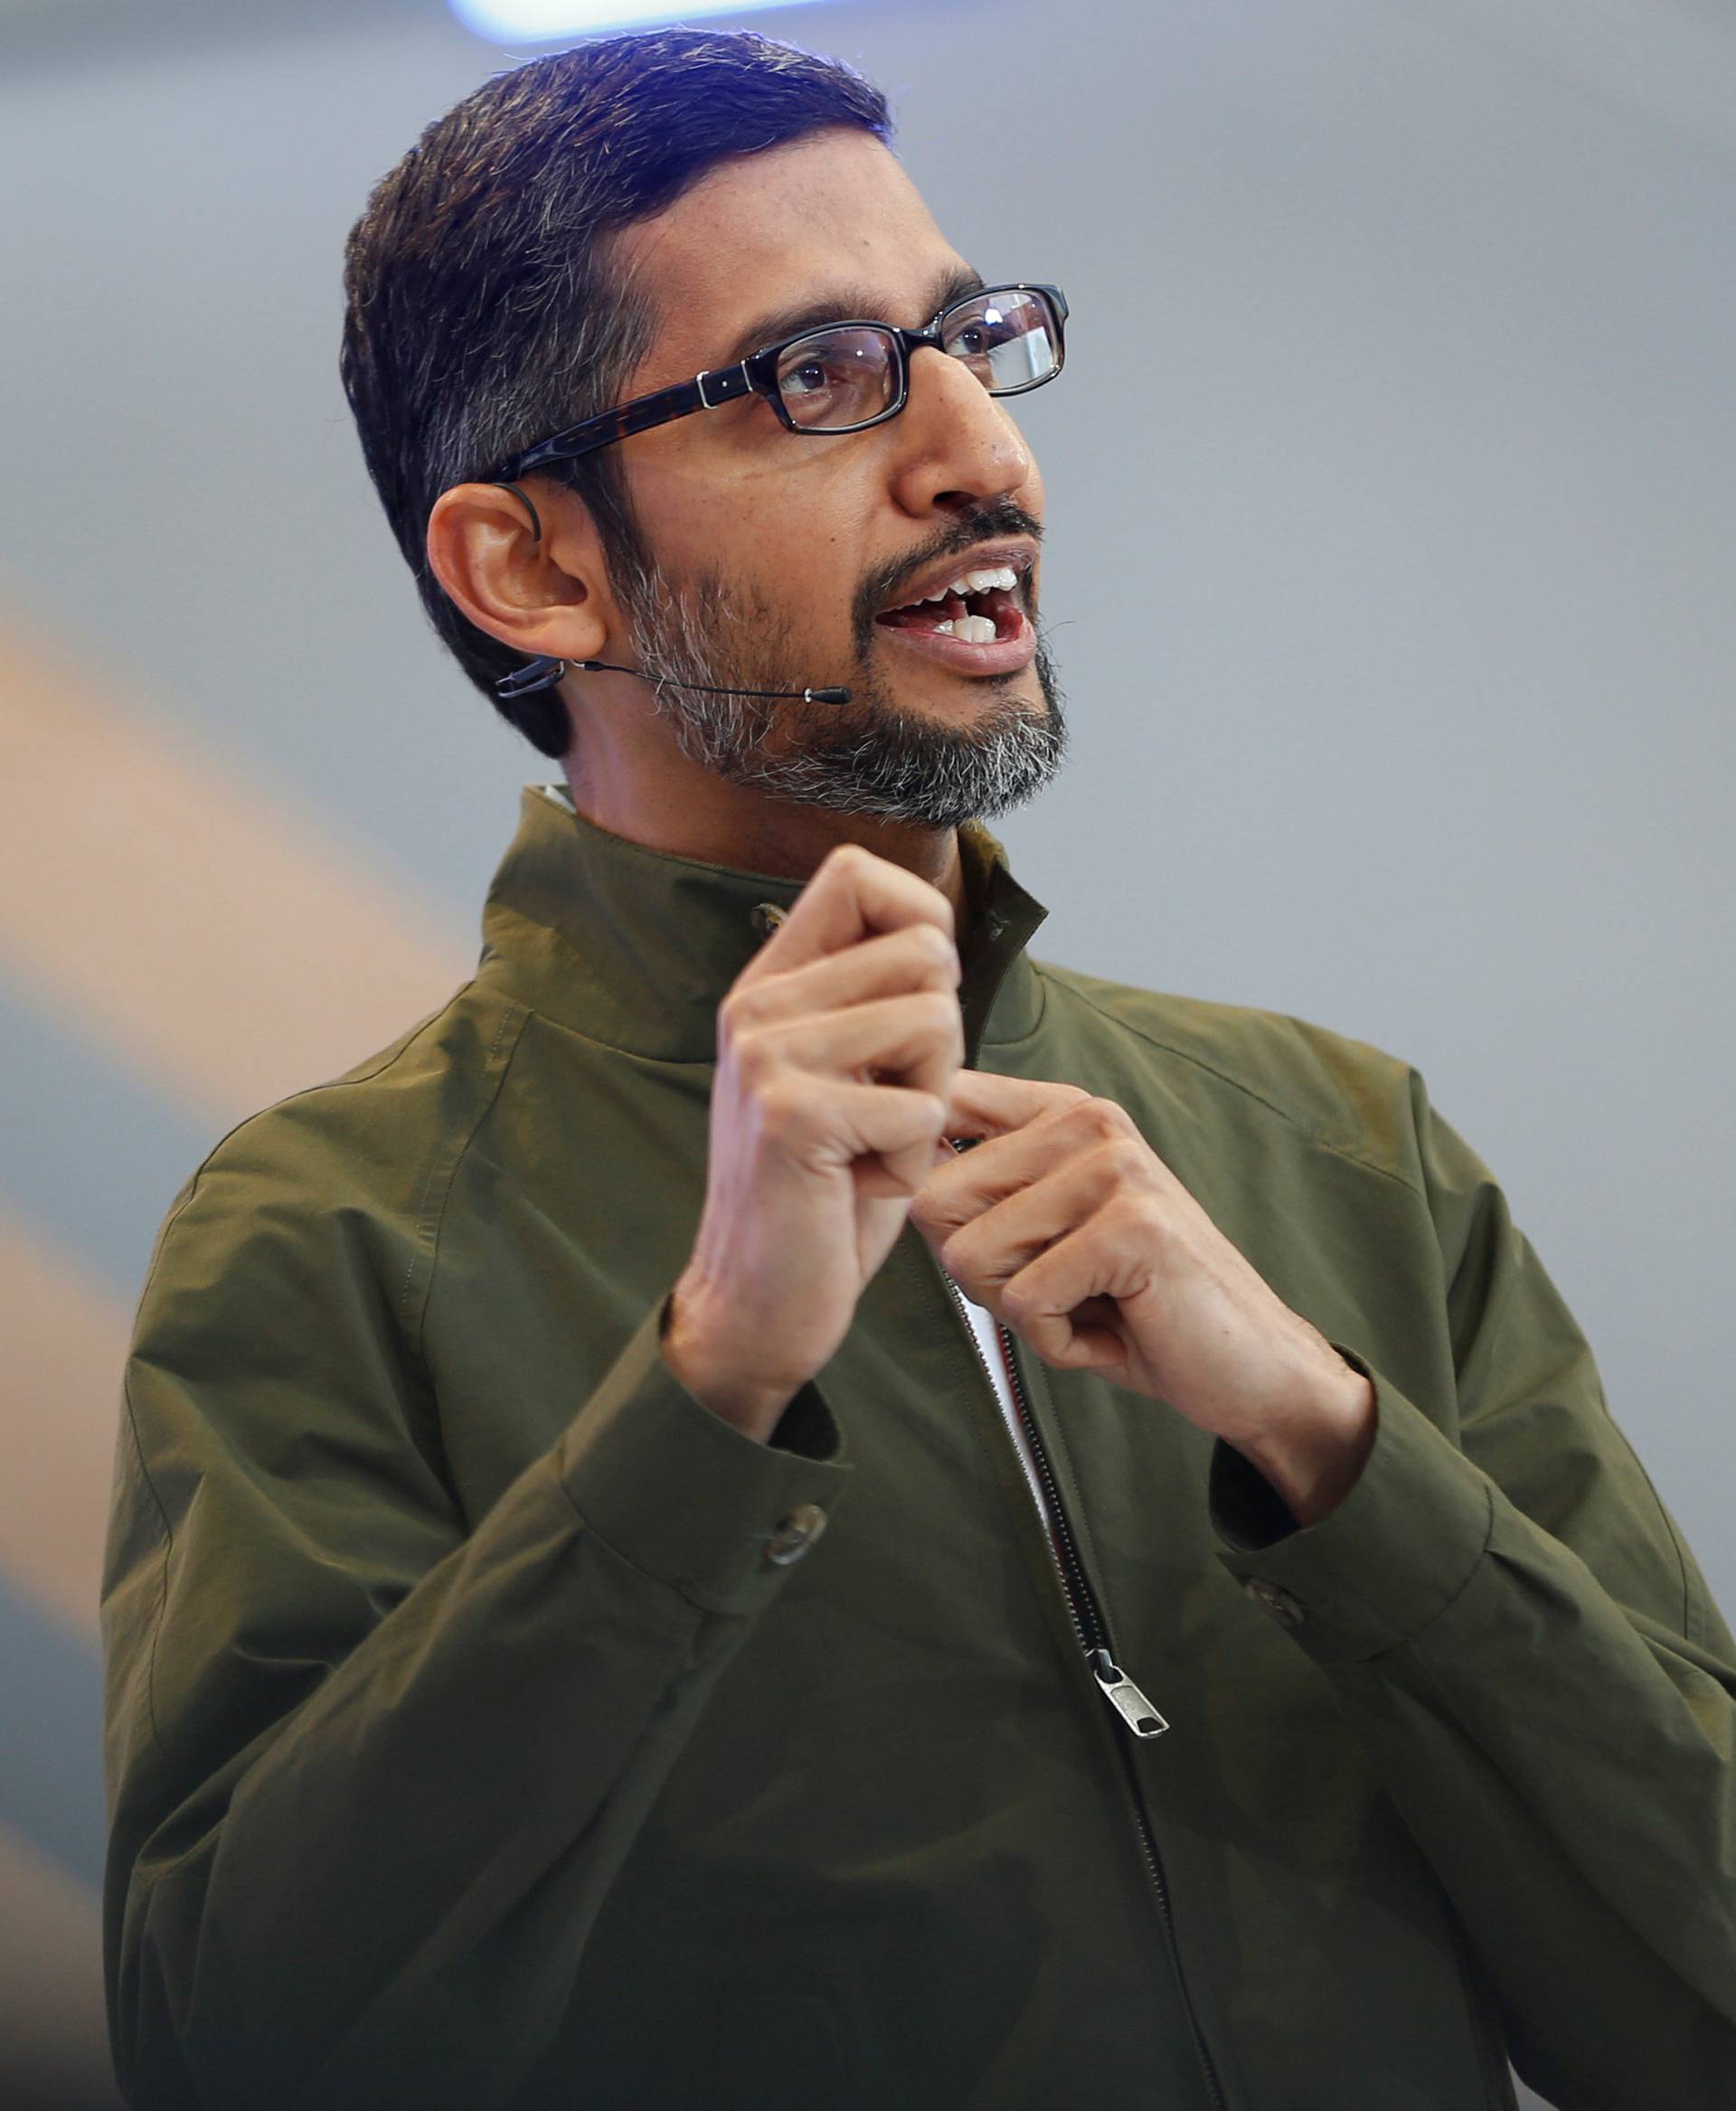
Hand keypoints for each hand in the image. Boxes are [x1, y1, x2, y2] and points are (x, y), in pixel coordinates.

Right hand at [666, 844, 963, 1440]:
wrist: (754, 1303)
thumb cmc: (820, 1193)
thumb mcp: (843, 1075)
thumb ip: (871, 1000)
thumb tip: (935, 931)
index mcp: (769, 985)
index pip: (857, 872)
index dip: (921, 919)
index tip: (916, 999)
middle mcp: (756, 1006)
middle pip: (927, 954)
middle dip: (941, 1043)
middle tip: (887, 1107)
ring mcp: (766, 1055)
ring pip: (936, 1024)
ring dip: (930, 1106)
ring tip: (870, 1148)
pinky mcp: (791, 1114)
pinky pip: (922, 1109)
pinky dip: (911, 1165)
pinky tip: (856, 1188)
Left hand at [909, 1070, 1375, 1516]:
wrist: (1253, 1367)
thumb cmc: (1140, 1304)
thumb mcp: (1051, 1228)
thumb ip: (985, 1188)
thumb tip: (889, 1163)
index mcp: (1064, 1110)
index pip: (939, 1106)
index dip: (919, 1173)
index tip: (971, 1224)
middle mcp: (1088, 1121)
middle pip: (932, 1201)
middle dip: (978, 1272)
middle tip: (1057, 1287)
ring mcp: (1114, 1170)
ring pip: (969, 1256)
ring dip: (1020, 1311)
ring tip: (1090, 1304)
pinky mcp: (1132, 1228)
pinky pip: (1025, 1303)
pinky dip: (1057, 1342)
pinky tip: (1113, 1327)